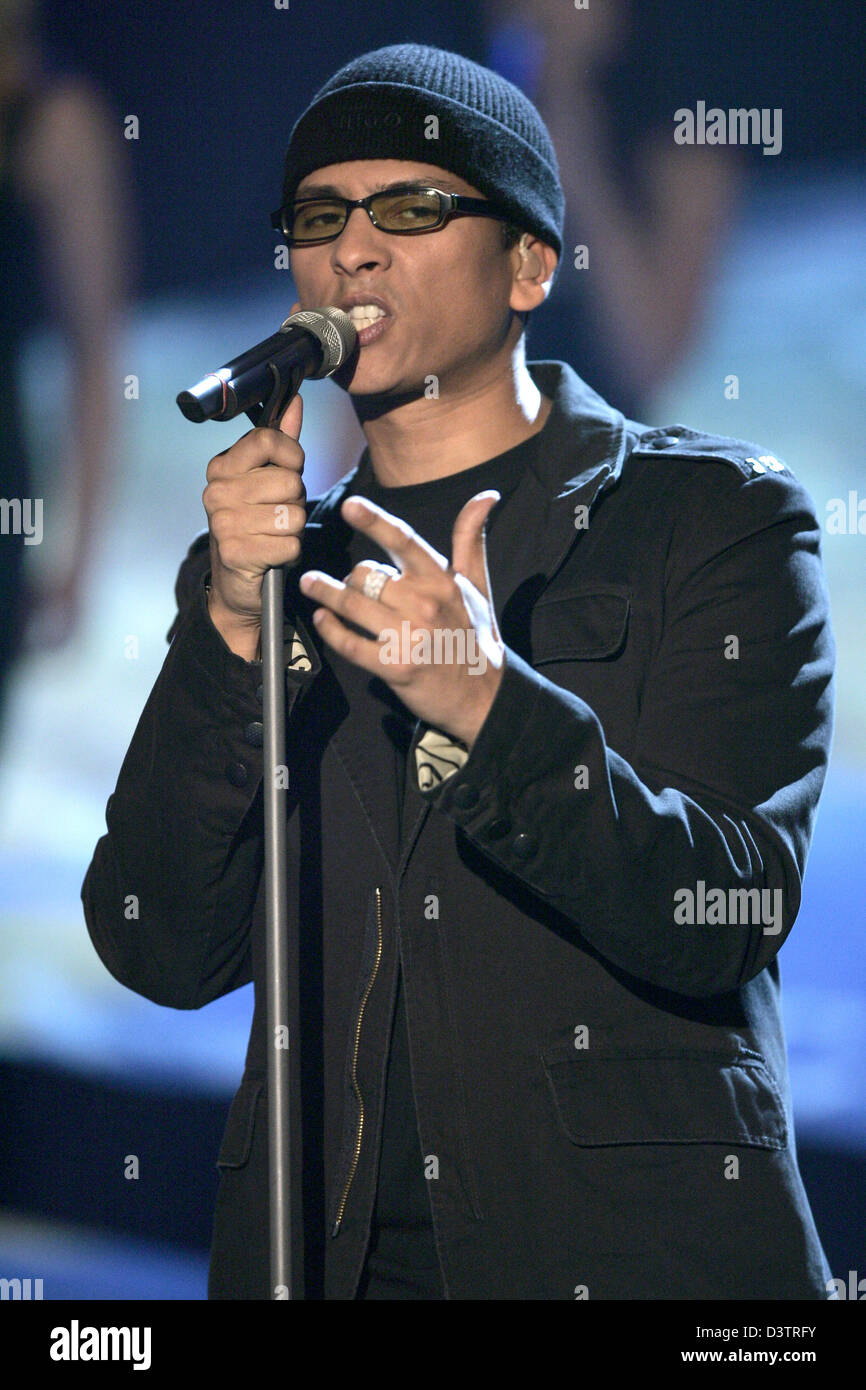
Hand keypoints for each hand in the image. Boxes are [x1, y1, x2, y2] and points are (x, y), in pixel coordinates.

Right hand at [203, 300, 305, 640]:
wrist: (238, 582)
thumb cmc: (258, 524)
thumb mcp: (268, 479)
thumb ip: (281, 441)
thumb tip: (294, 399)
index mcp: (222, 467)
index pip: (268, 439)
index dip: (292, 455)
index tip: (290, 469)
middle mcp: (216, 492)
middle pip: (288, 480)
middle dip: (296, 500)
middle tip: (279, 512)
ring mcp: (223, 523)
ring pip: (292, 513)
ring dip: (294, 528)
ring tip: (276, 533)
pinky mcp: (236, 553)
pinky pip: (289, 544)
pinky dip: (290, 552)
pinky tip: (273, 554)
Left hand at [299, 492, 505, 747]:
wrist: (484, 696)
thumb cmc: (476, 636)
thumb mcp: (477, 586)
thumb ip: (470, 540)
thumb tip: (485, 496)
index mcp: (441, 582)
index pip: (403, 542)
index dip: (375, 521)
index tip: (349, 506)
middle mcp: (424, 604)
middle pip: (365, 575)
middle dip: (351, 577)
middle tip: (347, 584)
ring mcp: (408, 636)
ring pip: (352, 604)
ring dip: (326, 594)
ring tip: (310, 585)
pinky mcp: (394, 666)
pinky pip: (349, 643)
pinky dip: (330, 630)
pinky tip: (322, 620)